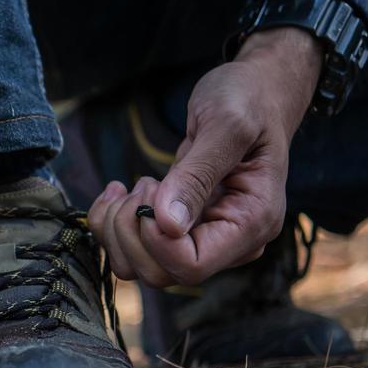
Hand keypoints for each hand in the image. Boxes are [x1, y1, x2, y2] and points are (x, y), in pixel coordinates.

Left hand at [87, 27, 321, 286]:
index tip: (151, 189)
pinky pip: (135, 249)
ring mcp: (205, 238)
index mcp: (252, 222)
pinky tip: (119, 192)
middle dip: (131, 231)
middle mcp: (231, 242)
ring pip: (141, 268)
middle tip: (141, 184)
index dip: (155, 238)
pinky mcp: (181, 231)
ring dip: (117, 229)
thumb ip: (196, 175)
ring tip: (131, 186)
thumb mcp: (226, 125)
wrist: (256, 93)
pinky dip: (112, 224)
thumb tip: (167, 224)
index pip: (191, 265)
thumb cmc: (248, 100)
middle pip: (161, 274)